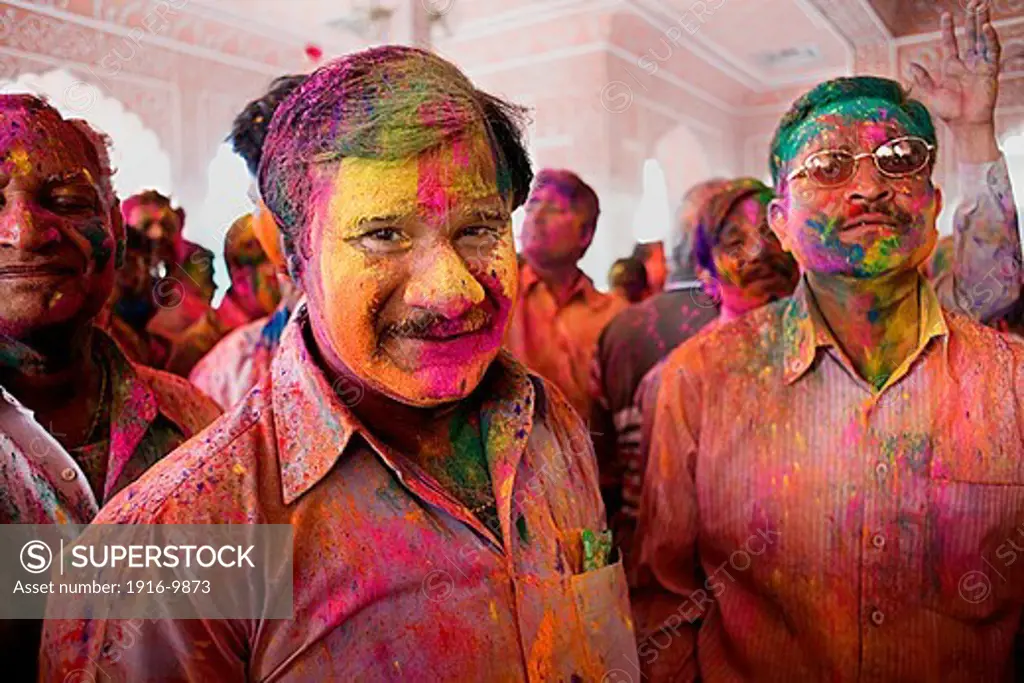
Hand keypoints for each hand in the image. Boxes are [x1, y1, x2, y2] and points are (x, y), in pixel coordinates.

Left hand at [908, 1, 999, 129]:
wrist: (964, 125)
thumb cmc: (948, 113)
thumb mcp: (931, 94)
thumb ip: (922, 78)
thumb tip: (910, 65)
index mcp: (950, 67)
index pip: (950, 42)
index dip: (948, 28)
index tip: (946, 14)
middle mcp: (966, 63)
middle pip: (970, 35)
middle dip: (971, 19)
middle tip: (973, 3)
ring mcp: (979, 65)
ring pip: (982, 39)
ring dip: (982, 23)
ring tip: (982, 7)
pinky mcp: (990, 71)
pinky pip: (991, 51)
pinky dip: (990, 39)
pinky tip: (987, 27)